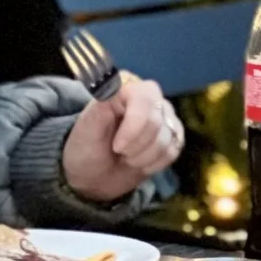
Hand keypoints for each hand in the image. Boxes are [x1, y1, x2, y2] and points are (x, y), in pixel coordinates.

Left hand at [61, 74, 184, 203]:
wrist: (93, 175)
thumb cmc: (87, 148)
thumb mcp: (86, 130)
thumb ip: (99, 108)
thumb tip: (110, 85)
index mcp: (127, 89)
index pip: (144, 99)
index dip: (134, 127)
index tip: (117, 147)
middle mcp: (150, 98)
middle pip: (157, 122)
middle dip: (136, 146)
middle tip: (118, 152)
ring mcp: (164, 117)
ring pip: (167, 139)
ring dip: (143, 157)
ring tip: (127, 158)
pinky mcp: (172, 136)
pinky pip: (174, 150)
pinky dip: (155, 163)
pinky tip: (140, 163)